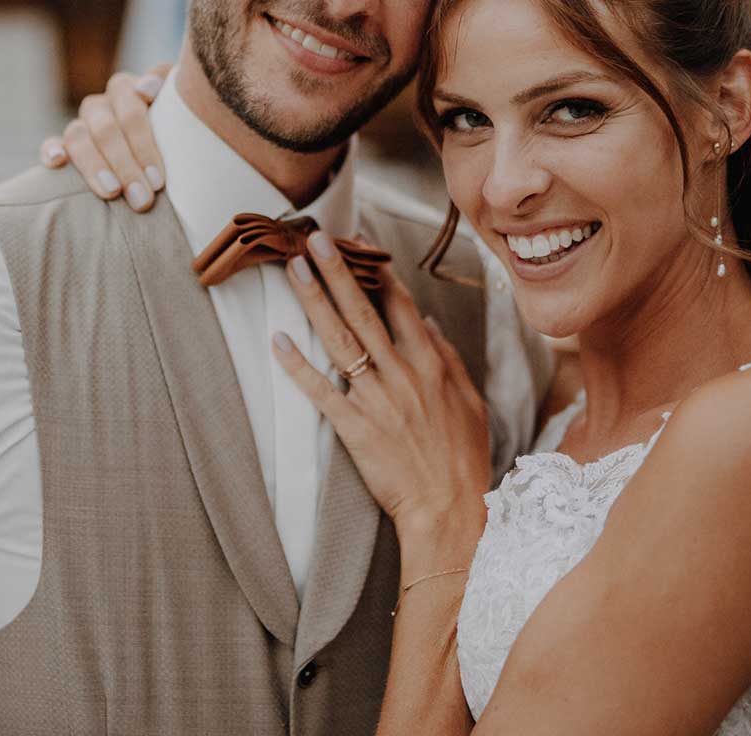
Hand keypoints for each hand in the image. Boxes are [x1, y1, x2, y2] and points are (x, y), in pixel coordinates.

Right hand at [40, 64, 170, 210]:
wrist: (161, 139)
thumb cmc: (174, 127)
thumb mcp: (180, 107)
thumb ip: (170, 90)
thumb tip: (146, 88)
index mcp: (127, 90)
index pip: (131, 108)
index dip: (143, 144)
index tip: (158, 181)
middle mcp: (102, 104)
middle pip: (106, 128)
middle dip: (125, 166)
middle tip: (143, 199)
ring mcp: (81, 123)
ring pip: (77, 135)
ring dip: (94, 165)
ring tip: (113, 193)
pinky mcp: (63, 143)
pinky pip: (50, 143)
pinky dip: (51, 150)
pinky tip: (57, 163)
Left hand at [272, 230, 490, 554]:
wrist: (451, 511)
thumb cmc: (464, 460)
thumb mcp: (471, 403)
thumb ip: (450, 360)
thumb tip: (429, 324)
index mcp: (432, 366)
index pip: (400, 306)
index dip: (378, 272)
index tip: (359, 245)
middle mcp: (403, 375)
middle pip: (364, 312)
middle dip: (338, 271)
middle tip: (315, 239)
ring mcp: (377, 400)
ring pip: (340, 340)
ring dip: (315, 301)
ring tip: (294, 270)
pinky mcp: (356, 428)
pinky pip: (321, 391)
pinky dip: (298, 365)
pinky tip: (278, 340)